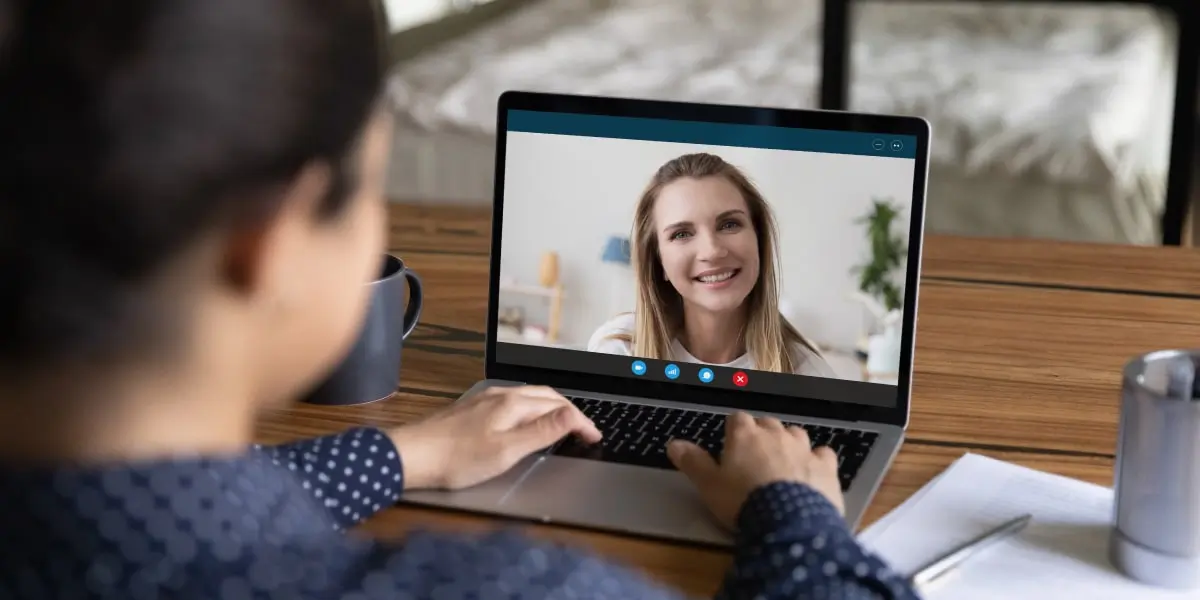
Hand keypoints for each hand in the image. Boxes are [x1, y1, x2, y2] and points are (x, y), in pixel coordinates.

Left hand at [388, 385, 601, 489]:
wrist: (411, 456)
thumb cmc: (456, 458)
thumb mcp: (507, 450)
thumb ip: (542, 431)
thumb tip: (572, 415)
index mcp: (512, 403)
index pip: (559, 406)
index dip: (581, 422)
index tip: (595, 436)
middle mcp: (500, 396)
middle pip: (546, 396)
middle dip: (570, 411)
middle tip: (585, 430)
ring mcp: (485, 400)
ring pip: (529, 397)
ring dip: (551, 408)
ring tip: (563, 425)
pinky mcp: (473, 409)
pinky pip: (513, 403)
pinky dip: (532, 410)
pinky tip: (525, 424)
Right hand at [667, 411, 843, 529]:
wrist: (788, 523)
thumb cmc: (743, 502)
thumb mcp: (709, 485)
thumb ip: (693, 462)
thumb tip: (674, 444)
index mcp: (744, 435)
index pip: (736, 419)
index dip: (732, 430)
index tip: (729, 443)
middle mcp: (775, 434)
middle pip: (766, 423)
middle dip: (761, 435)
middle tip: (753, 457)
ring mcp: (803, 448)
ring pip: (794, 433)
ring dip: (788, 442)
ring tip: (781, 461)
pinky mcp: (825, 466)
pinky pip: (822, 453)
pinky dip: (816, 459)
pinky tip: (812, 470)